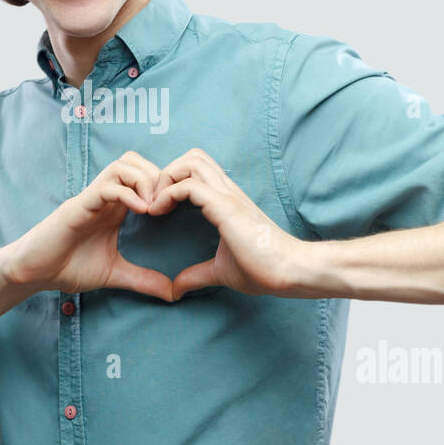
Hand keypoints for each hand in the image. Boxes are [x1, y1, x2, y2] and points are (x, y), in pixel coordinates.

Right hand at [0, 151, 174, 302]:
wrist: (33, 273)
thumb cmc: (67, 268)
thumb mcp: (114, 274)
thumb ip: (142, 280)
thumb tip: (172, 293)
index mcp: (115, 207)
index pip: (143, 175)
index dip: (163, 185)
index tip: (175, 209)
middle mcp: (104, 197)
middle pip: (135, 161)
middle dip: (158, 177)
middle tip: (168, 204)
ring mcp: (91, 198)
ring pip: (122, 166)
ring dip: (144, 180)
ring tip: (154, 206)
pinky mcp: (78, 206)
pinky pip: (106, 187)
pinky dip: (127, 193)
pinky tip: (141, 211)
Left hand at [146, 148, 311, 301]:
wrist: (290, 271)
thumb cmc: (264, 270)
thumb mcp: (221, 271)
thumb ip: (197, 274)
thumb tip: (176, 288)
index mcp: (227, 201)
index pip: (197, 170)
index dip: (172, 182)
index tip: (157, 209)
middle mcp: (227, 191)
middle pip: (192, 156)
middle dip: (166, 173)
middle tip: (153, 201)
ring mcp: (227, 196)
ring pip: (190, 161)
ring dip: (165, 178)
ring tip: (154, 205)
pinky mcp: (226, 206)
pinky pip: (189, 185)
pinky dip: (167, 194)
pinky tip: (158, 212)